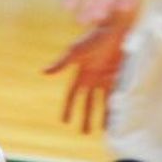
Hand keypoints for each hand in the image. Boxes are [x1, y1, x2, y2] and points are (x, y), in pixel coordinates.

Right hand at [43, 19, 129, 133]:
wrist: (115, 29)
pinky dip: (116, 106)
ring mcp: (105, 78)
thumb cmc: (94, 37)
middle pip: (87, 102)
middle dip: (85, 116)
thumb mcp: (76, 52)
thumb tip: (43, 72)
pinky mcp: (117, 77)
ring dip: (101, 115)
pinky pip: (115, 96)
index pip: (72, 95)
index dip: (68, 108)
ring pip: (101, 102)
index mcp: (80, 73)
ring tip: (100, 130)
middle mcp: (92, 78)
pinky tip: (117, 117)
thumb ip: (61, 64)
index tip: (64, 121)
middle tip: (83, 132)